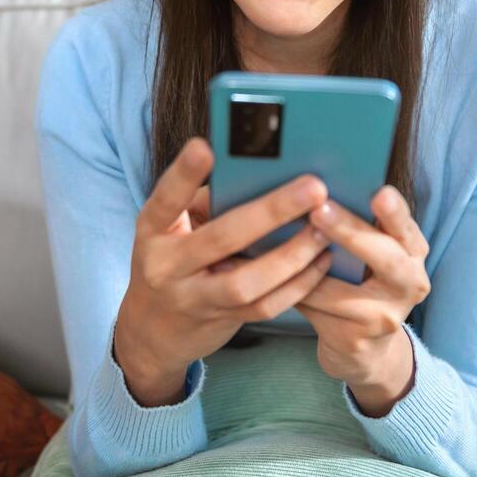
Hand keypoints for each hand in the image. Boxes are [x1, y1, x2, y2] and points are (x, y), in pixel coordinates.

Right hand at [114, 136, 334, 405]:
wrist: (153, 329)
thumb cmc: (173, 259)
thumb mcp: (174, 228)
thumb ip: (207, 204)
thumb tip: (261, 174)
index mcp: (153, 231)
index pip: (165, 200)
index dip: (182, 174)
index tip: (204, 147)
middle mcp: (167, 266)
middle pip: (221, 238)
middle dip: (271, 211)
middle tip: (312, 188)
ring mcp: (193, 298)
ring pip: (246, 282)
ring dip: (292, 256)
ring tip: (323, 230)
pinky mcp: (222, 321)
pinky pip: (264, 306)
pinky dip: (298, 285)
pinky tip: (321, 261)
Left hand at [295, 184, 430, 416]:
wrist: (364, 347)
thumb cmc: (360, 284)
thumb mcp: (373, 255)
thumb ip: (361, 227)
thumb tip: (312, 190)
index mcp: (413, 252)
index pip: (407, 227)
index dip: (395, 212)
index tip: (379, 193)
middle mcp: (410, 283)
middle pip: (385, 257)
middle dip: (350, 232)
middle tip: (320, 210)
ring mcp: (385, 316)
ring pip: (340, 289)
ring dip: (305, 265)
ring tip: (274, 241)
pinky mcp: (356, 339)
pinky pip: (317, 310)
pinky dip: (291, 290)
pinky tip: (266, 276)